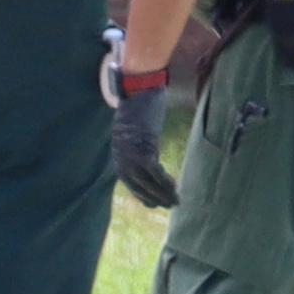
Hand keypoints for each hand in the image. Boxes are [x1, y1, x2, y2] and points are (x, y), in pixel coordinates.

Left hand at [112, 82, 178, 210]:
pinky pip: (153, 170)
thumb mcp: (134, 129)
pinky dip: (163, 180)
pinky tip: (174, 186)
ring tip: (175, 201)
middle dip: (152, 197)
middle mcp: (121, 155)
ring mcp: (130, 153)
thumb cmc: (139, 105)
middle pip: (136, 184)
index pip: (128, 181)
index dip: (141, 194)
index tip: (152, 204)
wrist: (139, 88)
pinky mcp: (143, 147)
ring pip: (145, 181)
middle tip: (168, 205)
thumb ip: (137, 144)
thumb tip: (147, 156)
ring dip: (161, 193)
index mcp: (118, 152)